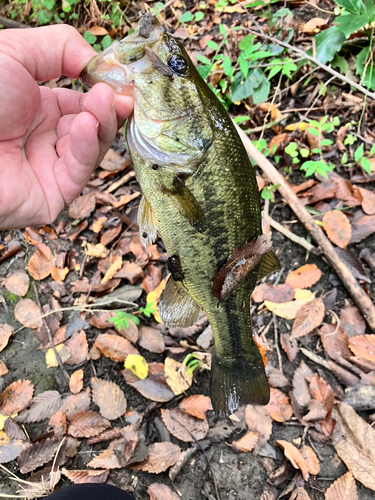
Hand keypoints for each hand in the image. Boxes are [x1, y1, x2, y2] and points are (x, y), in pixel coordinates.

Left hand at [0, 24, 132, 229]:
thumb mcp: (15, 54)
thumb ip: (60, 48)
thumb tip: (97, 63)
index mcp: (37, 107)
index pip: (84, 101)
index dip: (103, 91)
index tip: (120, 80)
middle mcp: (46, 136)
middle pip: (94, 125)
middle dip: (109, 108)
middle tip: (121, 95)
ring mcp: (50, 166)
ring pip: (92, 147)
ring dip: (102, 123)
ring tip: (104, 102)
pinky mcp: (54, 193)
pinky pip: (79, 170)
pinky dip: (87, 146)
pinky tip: (87, 125)